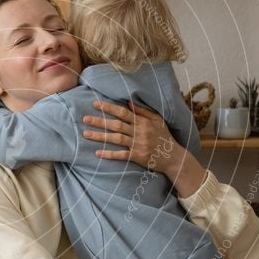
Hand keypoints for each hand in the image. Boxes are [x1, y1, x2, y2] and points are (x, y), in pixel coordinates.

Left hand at [82, 100, 207, 196]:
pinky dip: (109, 154)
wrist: (173, 157)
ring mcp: (138, 144)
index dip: (109, 108)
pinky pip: (121, 155)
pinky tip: (98, 153)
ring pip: (116, 139)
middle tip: (85, 119)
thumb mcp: (157, 120)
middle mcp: (139, 132)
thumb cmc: (164, 137)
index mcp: (143, 121)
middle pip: (116, 125)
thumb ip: (143, 111)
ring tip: (86, 134)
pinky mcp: (137, 156)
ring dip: (100, 136)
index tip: (96, 104)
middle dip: (100, 121)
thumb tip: (128, 101)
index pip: (123, 112)